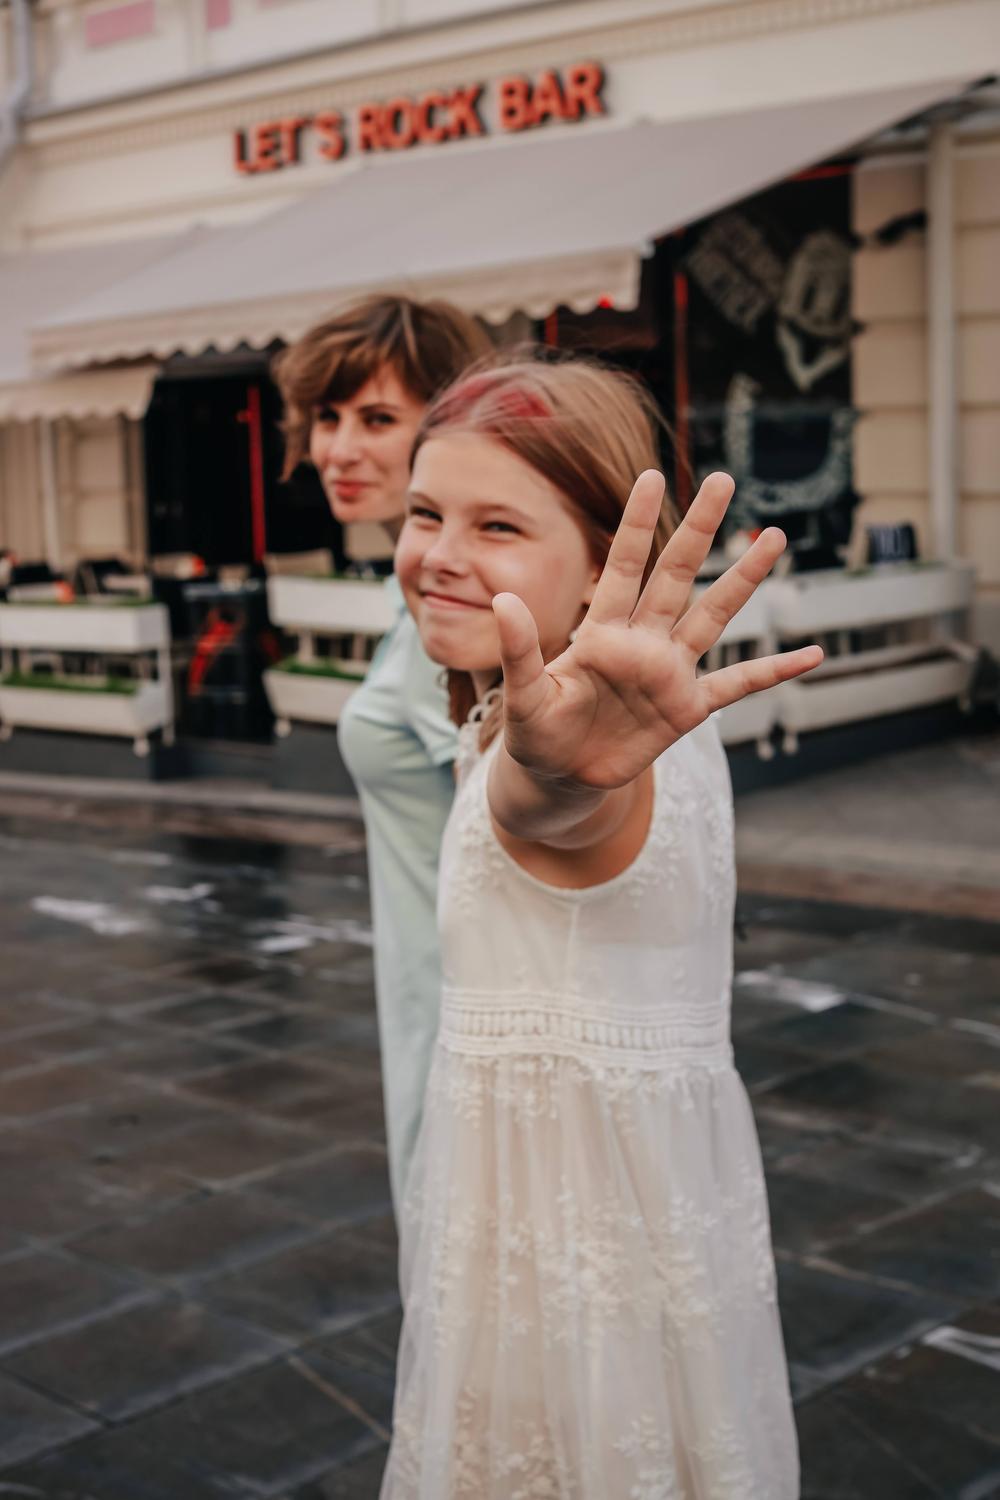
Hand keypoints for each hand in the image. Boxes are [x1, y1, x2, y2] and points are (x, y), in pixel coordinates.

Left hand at [492, 470, 821, 789]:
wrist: (560, 776)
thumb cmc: (537, 731)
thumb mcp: (523, 693)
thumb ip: (519, 648)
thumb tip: (502, 600)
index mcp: (602, 632)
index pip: (625, 566)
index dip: (638, 523)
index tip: (653, 476)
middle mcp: (642, 642)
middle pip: (676, 574)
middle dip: (699, 528)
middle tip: (724, 479)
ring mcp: (669, 673)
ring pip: (713, 616)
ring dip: (743, 579)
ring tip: (774, 539)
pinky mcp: (687, 709)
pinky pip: (739, 685)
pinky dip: (775, 671)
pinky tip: (812, 654)